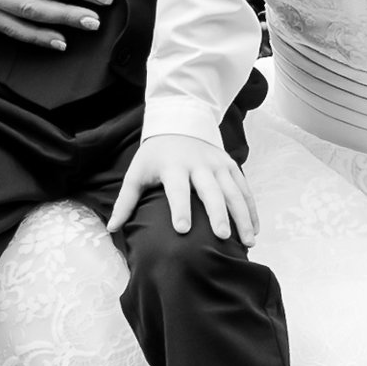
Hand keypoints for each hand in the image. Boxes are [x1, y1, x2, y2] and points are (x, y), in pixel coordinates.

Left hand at [107, 136, 259, 247]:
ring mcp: (218, 164)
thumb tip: (113, 228)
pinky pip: (244, 188)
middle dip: (217, 213)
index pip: (177, 189)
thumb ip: (126, 201)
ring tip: (247, 241)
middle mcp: (199, 164)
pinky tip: (254, 229)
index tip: (182, 229)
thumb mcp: (137, 173)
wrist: (179, 124)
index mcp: (174, 166)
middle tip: (222, 237)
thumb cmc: (155, 155)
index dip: (180, 208)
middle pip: (211, 190)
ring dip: (242, 216)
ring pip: (234, 191)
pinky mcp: (230, 165)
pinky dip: (250, 209)